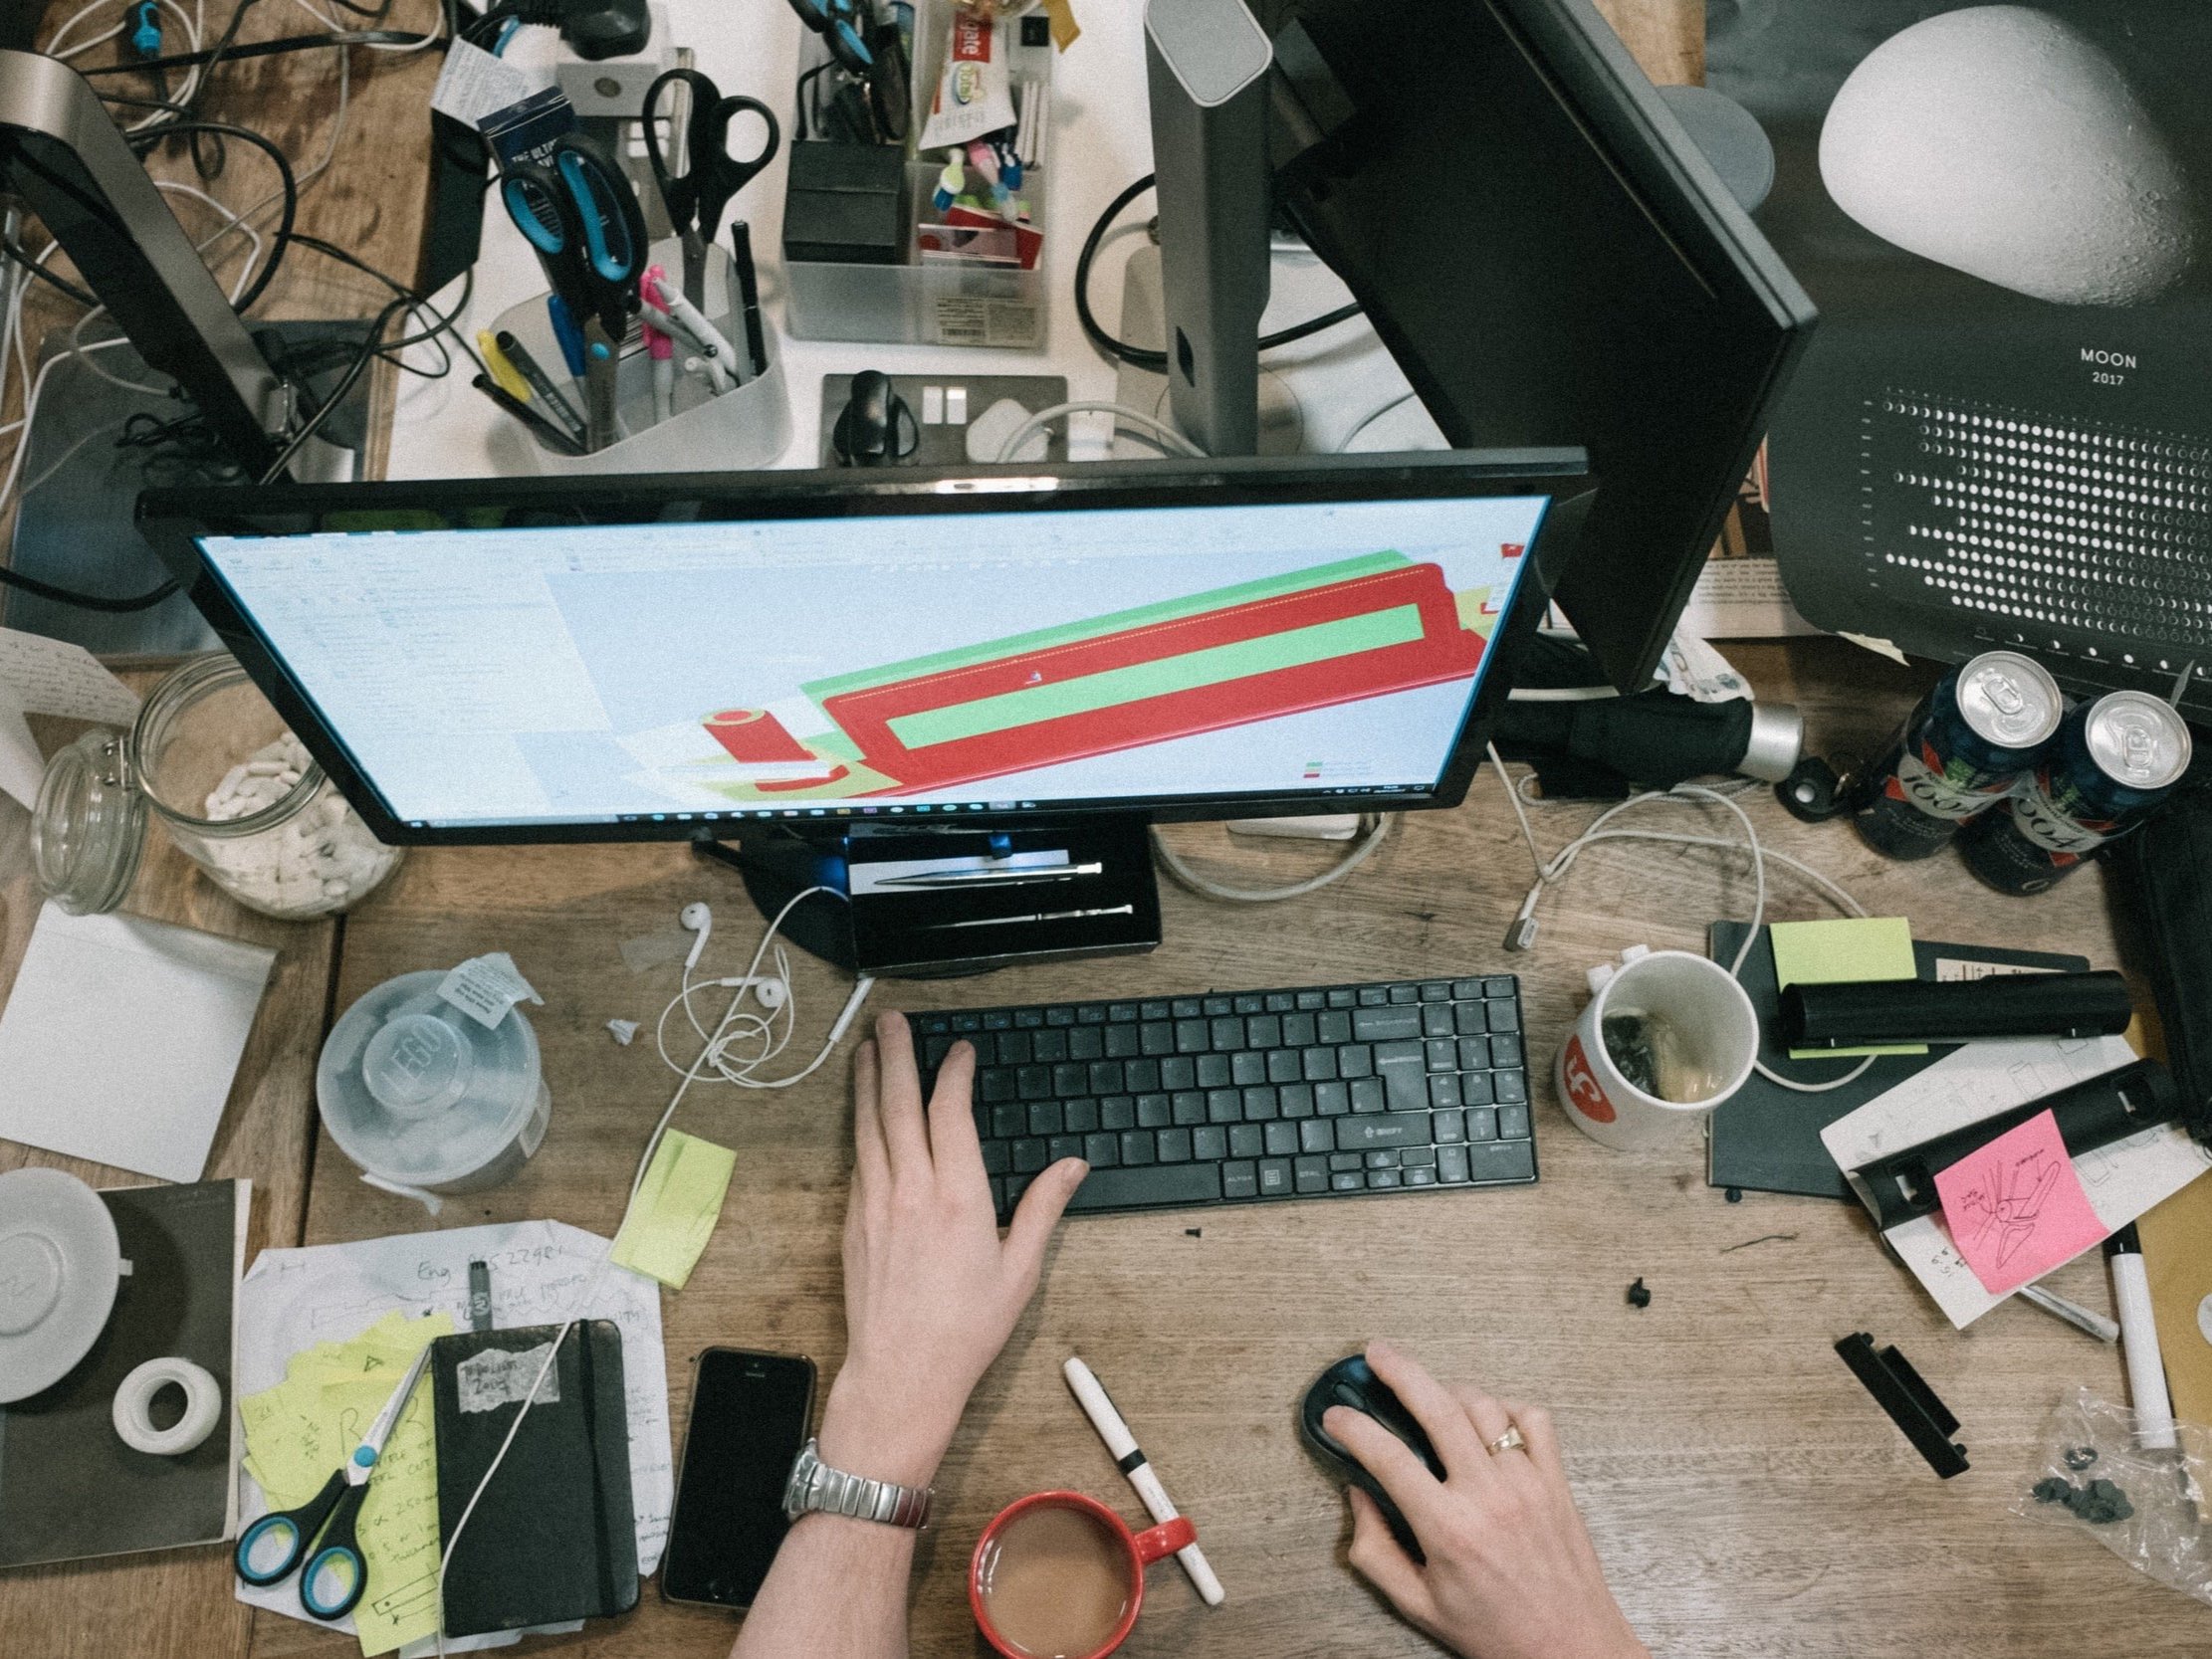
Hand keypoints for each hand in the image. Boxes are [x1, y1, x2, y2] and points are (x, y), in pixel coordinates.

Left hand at [821, 1012, 1086, 1487]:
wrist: (901, 1373)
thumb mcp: (1020, 1271)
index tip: (960, 1051)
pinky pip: (857, 1159)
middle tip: (891, 1020)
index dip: (954, 1073)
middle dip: (896, 1056)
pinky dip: (859, 1125)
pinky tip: (862, 1112)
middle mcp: (912, 1192)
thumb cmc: (963, 1331)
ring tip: (868, 1048)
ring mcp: (876, 1205)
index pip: (950, 1113)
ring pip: (869, 1126)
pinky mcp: (854, 1223)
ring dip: (868, 1081)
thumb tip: (1072, 1167)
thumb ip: (1044, 1209)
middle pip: (899, 1105)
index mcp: (959, 1198)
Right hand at [1325, 1341, 1645, 1658]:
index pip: (1388, 1457)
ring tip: (1431, 1395)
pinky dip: (1506, 1408)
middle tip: (1377, 1354)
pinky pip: (1533, 1419)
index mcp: (1448, 1530)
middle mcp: (1488, 1497)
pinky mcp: (1556, 1481)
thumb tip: (1357, 1497)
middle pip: (1437, 1407)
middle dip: (1400, 1371)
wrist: (1572, 1648)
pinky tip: (1488, 1419)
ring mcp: (1527, 1483)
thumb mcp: (1419, 1604)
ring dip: (1450, 1391)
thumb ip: (1376, 1552)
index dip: (1354, 1427)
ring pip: (1483, 1406)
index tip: (1337, 1416)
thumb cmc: (1497, 1632)